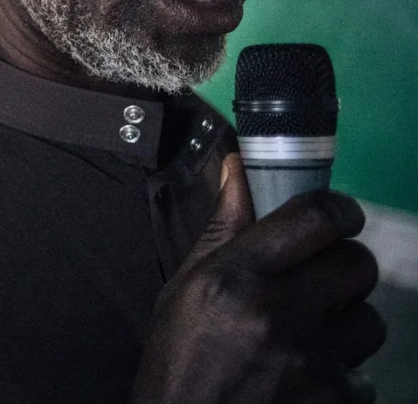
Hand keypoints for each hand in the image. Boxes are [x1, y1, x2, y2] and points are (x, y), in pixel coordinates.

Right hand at [132, 154, 385, 403]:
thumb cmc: (178, 359)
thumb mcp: (186, 289)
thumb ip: (223, 230)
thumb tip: (239, 168)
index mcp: (235, 276)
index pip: (316, 218)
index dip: (339, 210)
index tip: (336, 217)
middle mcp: (277, 312)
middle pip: (357, 263)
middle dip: (343, 268)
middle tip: (319, 282)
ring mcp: (311, 361)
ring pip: (370, 320)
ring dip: (346, 326)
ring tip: (309, 339)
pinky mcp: (334, 400)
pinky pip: (364, 374)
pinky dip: (341, 376)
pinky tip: (306, 380)